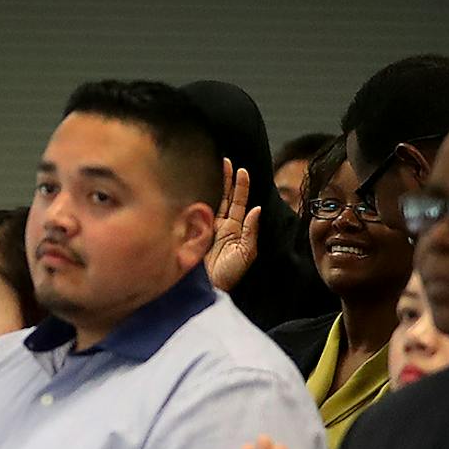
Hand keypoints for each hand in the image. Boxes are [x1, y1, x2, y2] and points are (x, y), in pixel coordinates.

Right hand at [206, 159, 262, 291]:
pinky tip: (197, 188)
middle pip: (225, 198)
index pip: (239, 202)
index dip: (241, 186)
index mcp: (236, 229)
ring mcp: (206, 229)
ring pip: (212, 202)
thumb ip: (250, 231)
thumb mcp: (247, 253)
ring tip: (215, 168)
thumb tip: (255, 208)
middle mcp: (222, 226)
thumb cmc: (231, 274)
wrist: (211, 288)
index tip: (242, 170)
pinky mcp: (193, 234)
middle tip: (226, 161)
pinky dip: (199, 201)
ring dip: (214, 186)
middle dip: (227, 180)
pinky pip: (197, 214)